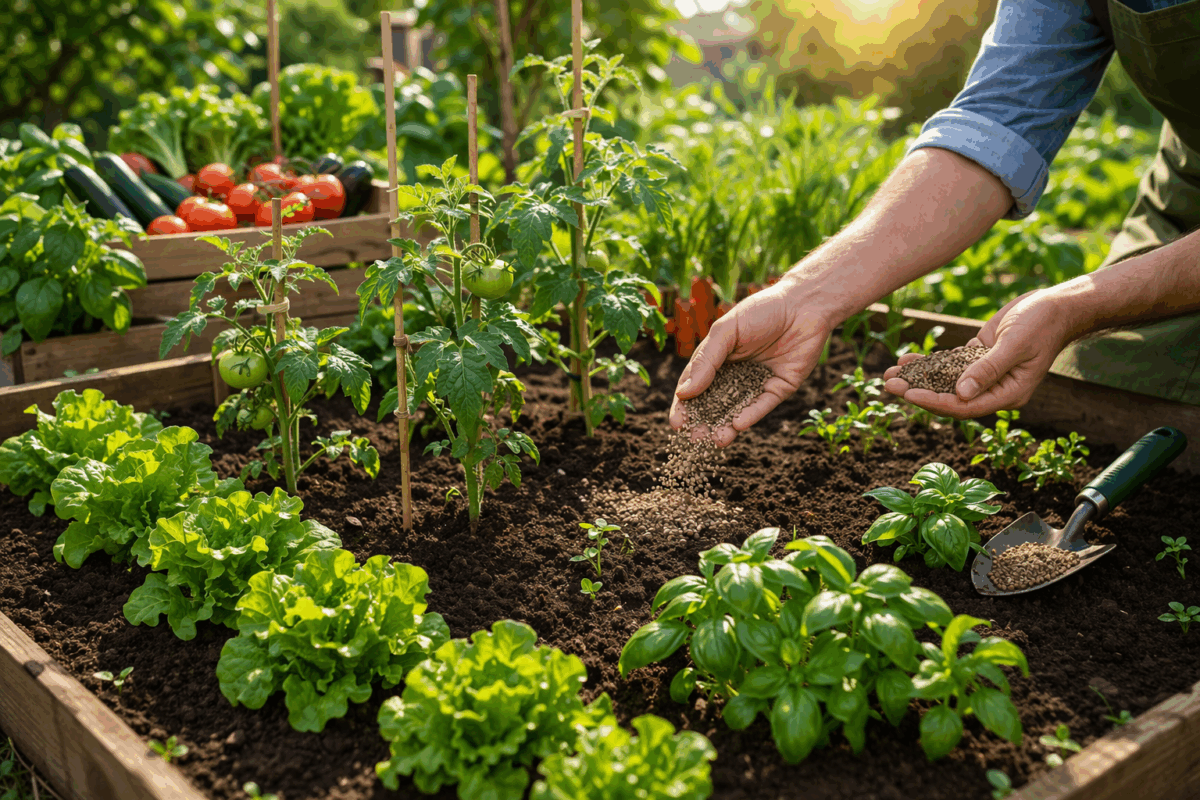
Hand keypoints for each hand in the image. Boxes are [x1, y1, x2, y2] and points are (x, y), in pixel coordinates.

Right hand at [669, 279, 835, 445]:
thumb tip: (684, 393)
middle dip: (704, 422)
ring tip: (718, 440)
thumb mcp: (726, 332)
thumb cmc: (761, 311)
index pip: (695, 385)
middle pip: (715, 403)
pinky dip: (751, 415)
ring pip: (738, 409)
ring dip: (727, 426)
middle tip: (695, 438)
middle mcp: (736, 372)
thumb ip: (706, 361)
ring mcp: (757, 382)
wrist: (803, 304)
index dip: (685, 405)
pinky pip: (763, 405)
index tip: (676, 423)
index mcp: (717, 358)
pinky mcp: (780, 387)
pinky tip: (739, 424)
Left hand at [882, 288, 1077, 417]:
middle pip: (949, 397)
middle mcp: (994, 388)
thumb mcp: (1015, 344)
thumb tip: (961, 392)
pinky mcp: (978, 357)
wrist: (1056, 306)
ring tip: (889, 373)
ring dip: (917, 378)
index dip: (934, 402)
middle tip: (887, 383)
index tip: (909, 395)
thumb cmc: (1042, 324)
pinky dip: (929, 363)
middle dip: (917, 391)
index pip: (964, 406)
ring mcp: (985, 374)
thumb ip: (989, 368)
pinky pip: (948, 365)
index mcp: (1007, 393)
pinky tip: (906, 360)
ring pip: (945, 381)